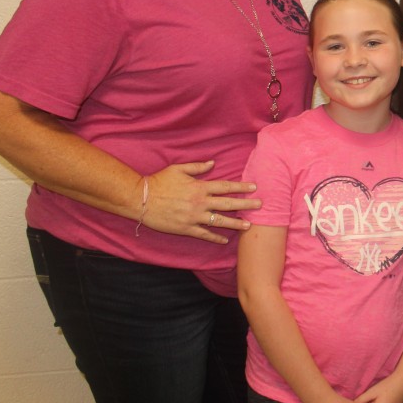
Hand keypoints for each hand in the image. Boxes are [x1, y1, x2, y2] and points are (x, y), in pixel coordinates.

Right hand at [139, 160, 258, 243]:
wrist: (141, 199)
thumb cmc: (159, 182)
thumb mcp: (178, 169)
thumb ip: (197, 167)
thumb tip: (213, 163)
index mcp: (200, 187)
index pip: (226, 186)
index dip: (241, 187)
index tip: (255, 187)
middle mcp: (200, 202)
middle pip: (228, 204)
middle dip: (246, 204)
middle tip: (261, 205)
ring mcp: (194, 217)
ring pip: (219, 221)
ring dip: (235, 223)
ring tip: (249, 225)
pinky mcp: (186, 228)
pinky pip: (204, 234)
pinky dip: (215, 238)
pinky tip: (224, 240)